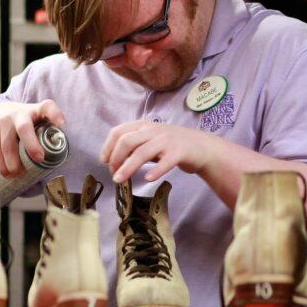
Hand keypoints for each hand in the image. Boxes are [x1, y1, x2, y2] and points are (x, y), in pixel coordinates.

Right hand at [0, 100, 64, 177]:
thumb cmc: (25, 120)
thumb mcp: (36, 118)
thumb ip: (48, 130)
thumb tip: (60, 155)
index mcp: (36, 110)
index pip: (47, 107)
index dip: (55, 114)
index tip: (62, 124)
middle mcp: (19, 114)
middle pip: (24, 128)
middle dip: (31, 145)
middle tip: (40, 159)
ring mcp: (3, 123)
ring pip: (8, 144)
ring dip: (14, 162)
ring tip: (21, 174)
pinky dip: (3, 165)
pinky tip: (8, 174)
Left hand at [100, 121, 214, 183]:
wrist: (201, 147)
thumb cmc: (172, 145)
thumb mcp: (150, 140)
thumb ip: (134, 146)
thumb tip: (113, 161)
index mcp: (144, 126)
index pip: (118, 132)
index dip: (108, 147)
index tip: (104, 162)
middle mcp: (154, 130)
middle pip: (127, 141)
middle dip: (115, 158)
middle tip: (113, 174)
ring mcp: (167, 140)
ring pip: (142, 152)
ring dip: (128, 167)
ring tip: (120, 180)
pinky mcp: (179, 152)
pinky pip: (165, 161)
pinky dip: (155, 170)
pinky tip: (148, 178)